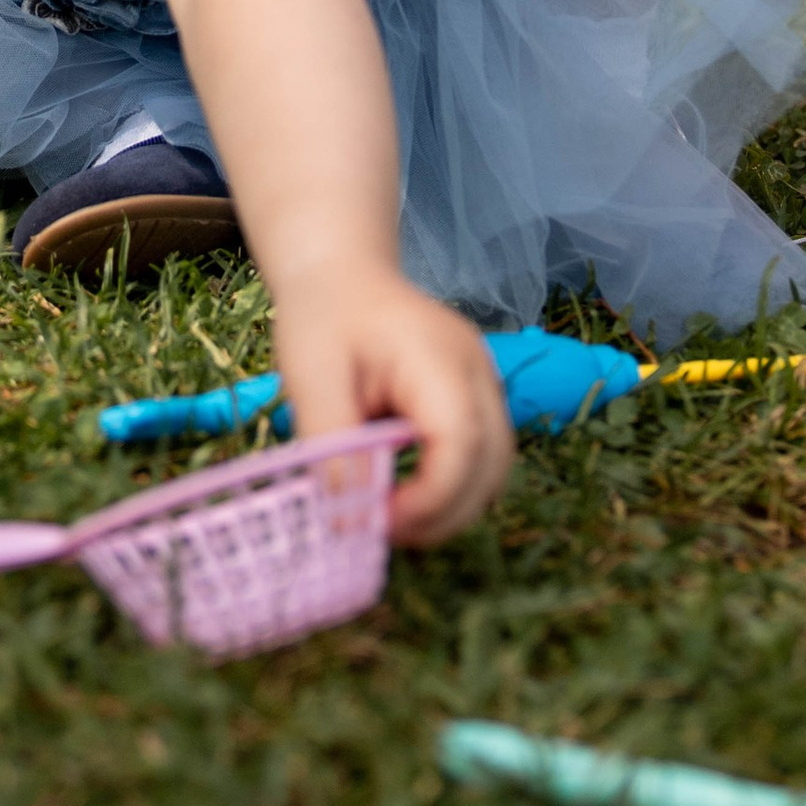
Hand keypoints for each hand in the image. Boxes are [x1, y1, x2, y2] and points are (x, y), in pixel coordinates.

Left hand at [269, 261, 513, 546]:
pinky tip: (406, 493)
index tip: (378, 524)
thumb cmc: (323, 316)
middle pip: (491, 464)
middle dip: (443, 515)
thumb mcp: (310, 377)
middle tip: (380, 532)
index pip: (461, 443)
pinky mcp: (477, 397)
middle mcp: (477, 372)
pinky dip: (453, 488)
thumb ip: (332, 445)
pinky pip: (483, 457)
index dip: (429, 499)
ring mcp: (485, 384)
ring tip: (391, 519)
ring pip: (495, 468)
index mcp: (438, 358)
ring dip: (452, 508)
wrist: (342, 273)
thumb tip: (348, 517)